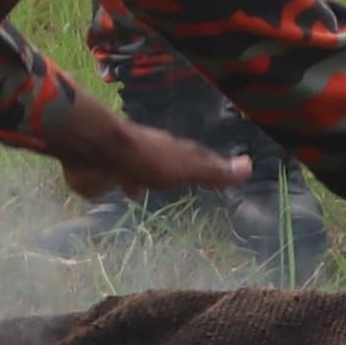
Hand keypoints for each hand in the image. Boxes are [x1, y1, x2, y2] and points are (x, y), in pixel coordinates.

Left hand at [34, 91, 239, 207]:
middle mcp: (148, 154)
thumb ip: (213, 170)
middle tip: (178, 183)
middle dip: (170, 171)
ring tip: (144, 192)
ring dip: (140, 178)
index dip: (206, 164)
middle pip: (163, 163)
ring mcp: (123, 163)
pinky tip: (115, 195)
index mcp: (171, 151)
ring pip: (136, 171)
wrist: (96, 150)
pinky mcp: (102, 175)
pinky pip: (112, 183)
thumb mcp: (185, 167)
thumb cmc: (145, 158)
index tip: (217, 171)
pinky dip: (116, 186)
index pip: (195, 157)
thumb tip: (249, 166)